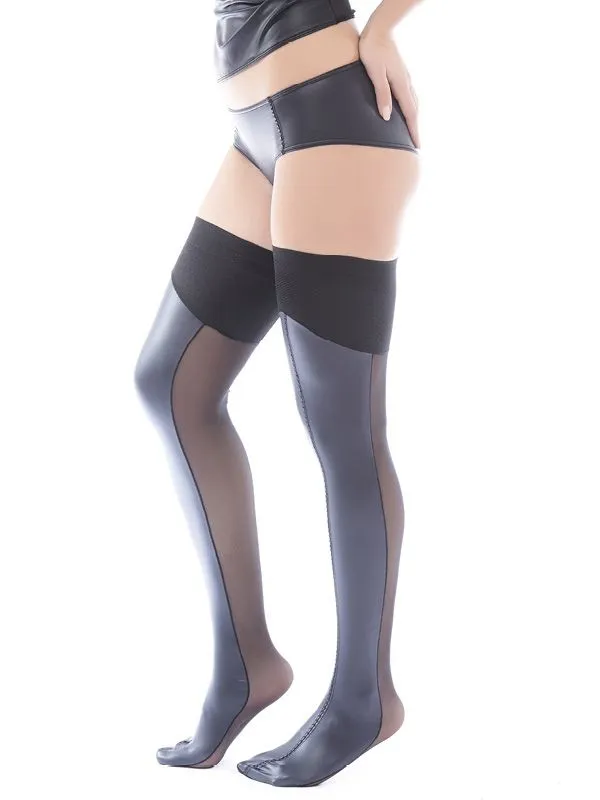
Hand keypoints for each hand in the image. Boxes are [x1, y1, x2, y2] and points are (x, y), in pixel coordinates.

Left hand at [358, 23, 419, 147]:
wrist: (379, 29)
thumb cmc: (372, 50)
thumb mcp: (374, 73)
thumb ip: (381, 94)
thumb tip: (386, 116)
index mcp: (401, 84)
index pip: (410, 113)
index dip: (413, 130)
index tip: (417, 146)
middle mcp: (406, 82)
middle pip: (414, 110)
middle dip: (415, 127)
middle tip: (417, 144)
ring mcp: (405, 77)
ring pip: (413, 102)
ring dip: (414, 117)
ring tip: (413, 130)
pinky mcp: (401, 73)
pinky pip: (408, 95)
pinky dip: (410, 106)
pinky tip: (406, 108)